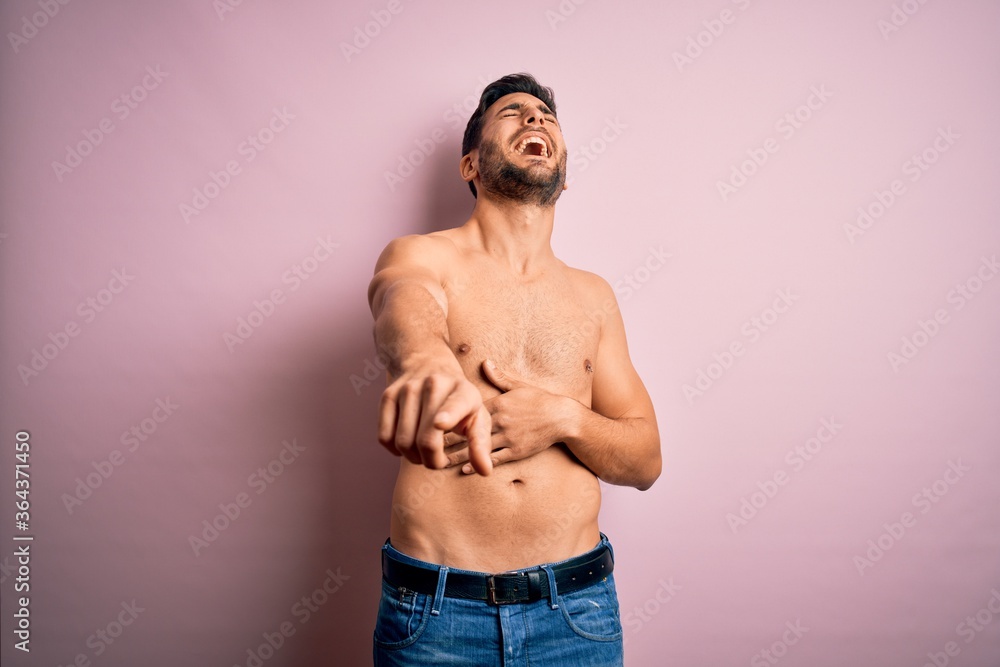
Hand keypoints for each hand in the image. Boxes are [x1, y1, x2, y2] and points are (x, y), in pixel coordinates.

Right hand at [379, 366, 492, 475]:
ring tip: (424, 452)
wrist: (428, 361)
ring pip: (403, 442)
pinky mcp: (388, 395)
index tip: (440, 423)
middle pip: (426, 439)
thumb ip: (480, 444)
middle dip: (432, 461)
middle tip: (439, 460)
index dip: (447, 415)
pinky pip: (385, 437)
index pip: (455, 404)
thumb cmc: (459, 400)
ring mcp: (408, 388)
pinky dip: (395, 450)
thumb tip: (484, 471)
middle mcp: (434, 385)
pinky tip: (408, 443)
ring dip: (414, 458)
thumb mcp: (476, 416)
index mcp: (463, 391)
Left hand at [445, 359, 569, 473]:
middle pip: (469, 431)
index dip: (451, 417)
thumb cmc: (540, 400)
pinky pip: (495, 458)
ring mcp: (509, 437)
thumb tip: (485, 362)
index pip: (470, 411)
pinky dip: (479, 463)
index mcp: (499, 404)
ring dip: (459, 454)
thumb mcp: (519, 386)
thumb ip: (499, 377)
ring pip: (479, 447)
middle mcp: (501, 421)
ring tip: (441, 460)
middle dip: (448, 438)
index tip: (433, 421)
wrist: (562, 418)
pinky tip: (465, 469)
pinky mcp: (517, 451)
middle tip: (428, 443)